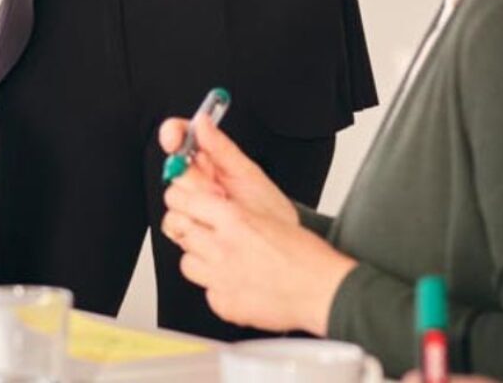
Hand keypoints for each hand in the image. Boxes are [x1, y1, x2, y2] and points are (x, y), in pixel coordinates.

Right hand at [158, 113, 295, 225]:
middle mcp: (195, 179)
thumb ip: (221, 147)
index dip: (172, 133)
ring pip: (172, 200)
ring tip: (222, 212)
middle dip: (196, 182)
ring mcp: (188, 205)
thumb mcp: (248, 173)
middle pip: (173, 171)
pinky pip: (173, 226)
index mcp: (208, 159)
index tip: (173, 139)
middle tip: (220, 192)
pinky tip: (211, 229)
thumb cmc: (265, 208)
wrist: (272, 248)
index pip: (180, 135)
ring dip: (196, 208)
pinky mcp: (185, 230)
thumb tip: (202, 120)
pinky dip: (192, 229)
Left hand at [162, 176, 355, 333]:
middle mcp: (222, 248)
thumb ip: (233, 211)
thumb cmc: (305, 254)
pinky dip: (216, 287)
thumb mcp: (267, 214)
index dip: (182, 199)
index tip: (183, 199)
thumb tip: (212, 203)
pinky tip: (234, 282)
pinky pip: (207, 291)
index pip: (185, 200)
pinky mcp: (225, 304)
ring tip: (218, 257)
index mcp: (234, 219)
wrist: (322, 290)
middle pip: (179, 229)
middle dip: (187, 225)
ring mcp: (221, 278)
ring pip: (186, 262)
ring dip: (198, 257)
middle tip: (198, 226)